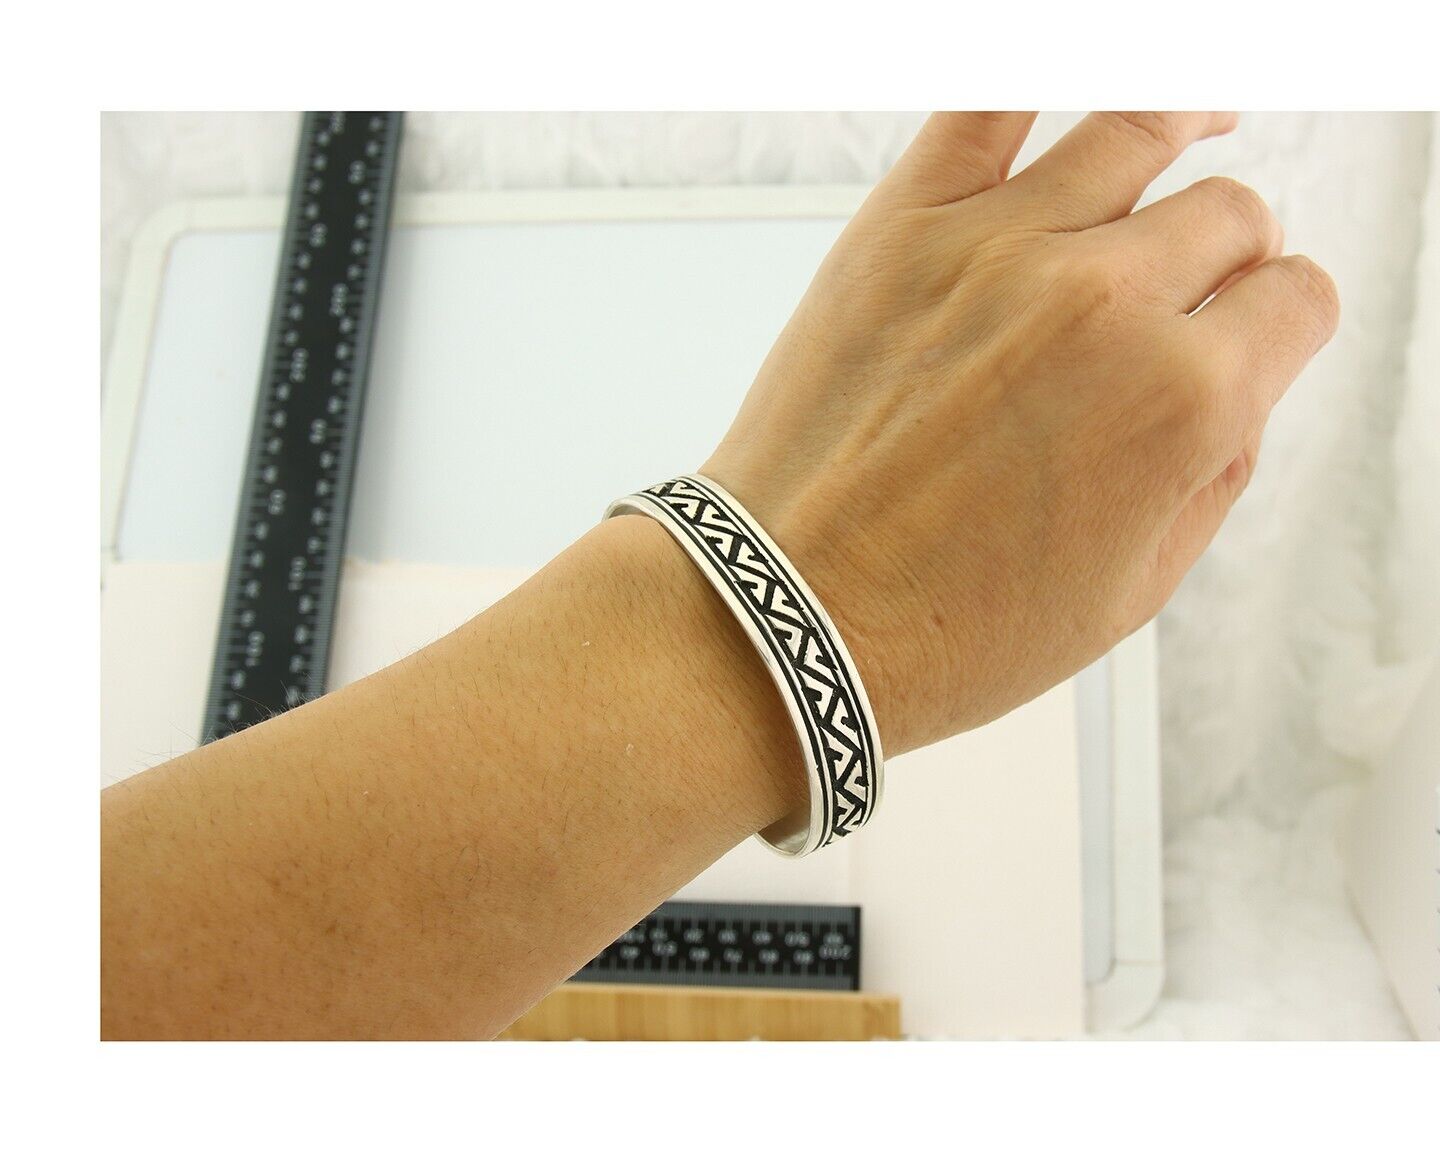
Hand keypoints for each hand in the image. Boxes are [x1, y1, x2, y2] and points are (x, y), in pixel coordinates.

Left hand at [702, 112, 1338, 753]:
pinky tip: (1068, 98)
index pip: (1295, 300)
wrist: (789, 616)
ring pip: (1136, 131)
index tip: (1258, 330)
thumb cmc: (949, 628)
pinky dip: (1037, 85)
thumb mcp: (1133, 591)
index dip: (1285, 319)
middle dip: (1233, 250)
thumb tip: (1241, 385)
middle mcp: (1107, 304)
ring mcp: (999, 250)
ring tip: (1197, 121)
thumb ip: (1216, 472)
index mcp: (1185, 402)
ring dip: (1184, 128)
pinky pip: (988, 104)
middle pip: (1227, 214)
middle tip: (1197, 280)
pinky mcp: (900, 229)